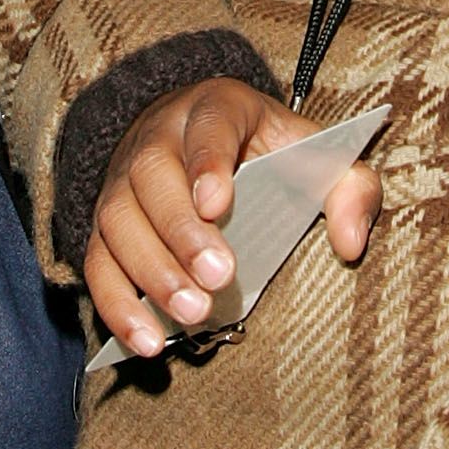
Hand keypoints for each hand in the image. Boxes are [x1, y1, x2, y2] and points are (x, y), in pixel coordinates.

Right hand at [85, 75, 382, 357]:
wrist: (199, 136)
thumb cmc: (268, 153)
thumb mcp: (315, 154)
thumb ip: (350, 189)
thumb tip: (350, 242)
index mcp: (215, 108)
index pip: (209, 125)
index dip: (208, 162)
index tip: (218, 203)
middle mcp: (157, 138)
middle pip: (153, 176)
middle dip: (181, 231)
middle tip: (218, 278)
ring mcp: (122, 181)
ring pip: (118, 221)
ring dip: (150, 272)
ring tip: (191, 315)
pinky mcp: (106, 224)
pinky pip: (97, 262)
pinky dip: (116, 303)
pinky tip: (147, 341)